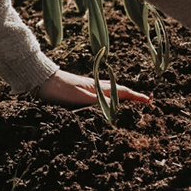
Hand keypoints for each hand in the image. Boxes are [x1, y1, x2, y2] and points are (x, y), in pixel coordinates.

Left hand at [33, 68, 150, 108]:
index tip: (148, 102)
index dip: (136, 97)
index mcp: (99, 87)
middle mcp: (96, 86)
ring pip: (110, 92)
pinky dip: (110, 99)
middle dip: (132, 97)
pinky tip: (106, 104)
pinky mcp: (80, 92)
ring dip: (122, 98)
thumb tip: (117, 109)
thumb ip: (99, 102)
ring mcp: (88, 88)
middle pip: (119, 91)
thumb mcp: (82, 98)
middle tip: (144, 104)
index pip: (123, 92)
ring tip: (130, 105)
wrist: (42, 81)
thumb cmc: (61, 90)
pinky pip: (101, 95)